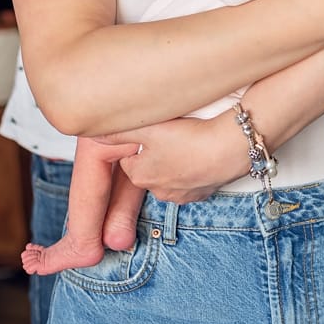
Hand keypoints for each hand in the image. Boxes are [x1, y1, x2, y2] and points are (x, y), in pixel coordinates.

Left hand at [102, 113, 249, 202]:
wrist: (230, 149)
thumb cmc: (188, 138)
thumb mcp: (148, 129)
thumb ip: (118, 132)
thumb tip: (93, 134)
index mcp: (140, 175)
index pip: (128, 158)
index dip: (138, 142)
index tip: (151, 130)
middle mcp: (158, 190)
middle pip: (149, 168)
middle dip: (156, 153)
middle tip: (171, 133)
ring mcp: (182, 194)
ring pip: (171, 175)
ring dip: (176, 161)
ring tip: (189, 141)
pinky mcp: (203, 193)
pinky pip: (192, 180)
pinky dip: (195, 168)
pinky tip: (203, 153)